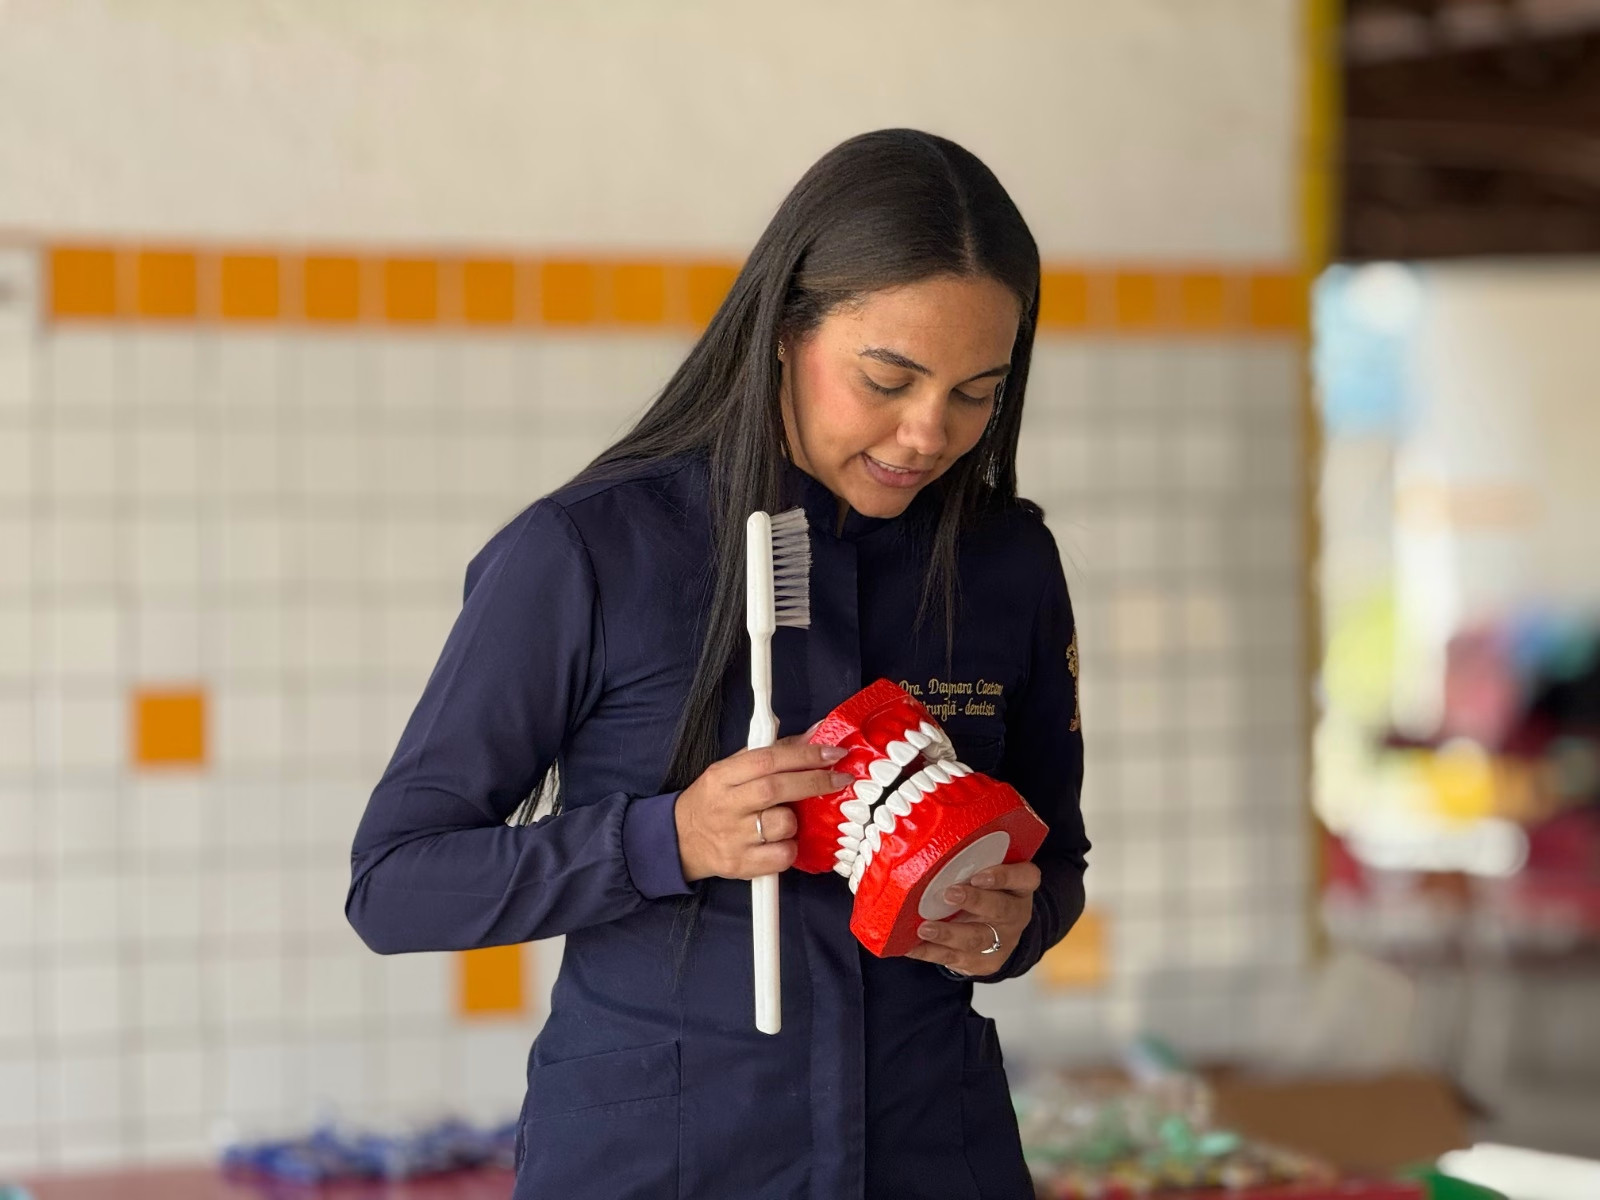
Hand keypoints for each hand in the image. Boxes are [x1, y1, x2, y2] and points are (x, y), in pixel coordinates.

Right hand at [675, 733, 849, 882]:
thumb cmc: (715, 800)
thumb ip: (771, 752)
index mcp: (722, 776)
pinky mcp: (740, 865)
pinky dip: (790, 848)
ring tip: (787, 819)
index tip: (833, 753)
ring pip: (782, 824)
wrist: (681, 840)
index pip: (766, 759)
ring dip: (796, 820)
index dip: (804, 754)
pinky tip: (781, 842)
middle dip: (815, 781)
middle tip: (841, 779)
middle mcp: (726, 806)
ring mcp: (733, 838)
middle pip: (776, 789)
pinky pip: (782, 856)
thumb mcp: (732, 769)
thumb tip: (814, 735)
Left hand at [904, 861, 1039, 976]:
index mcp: (1020, 887)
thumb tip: (927, 837)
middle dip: (974, 901)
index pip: (1025, 877)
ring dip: (948, 934)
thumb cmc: (985, 891)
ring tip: (924, 928)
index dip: (1004, 877)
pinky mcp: (983, 963)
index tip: (978, 876)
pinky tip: (910, 946)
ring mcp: (1002, 942)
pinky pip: (955, 959)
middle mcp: (1016, 914)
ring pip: (977, 939)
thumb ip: (971, 859)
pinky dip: (930, 952)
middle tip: (949, 894)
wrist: (997, 934)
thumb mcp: (988, 872)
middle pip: (1000, 909)